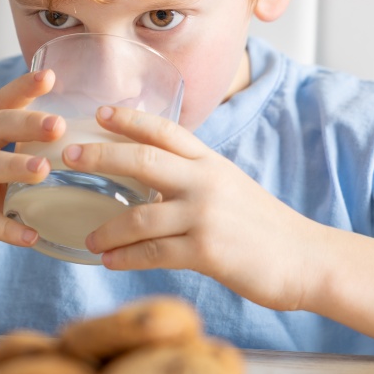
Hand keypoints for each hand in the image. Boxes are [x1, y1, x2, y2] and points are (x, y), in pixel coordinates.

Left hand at [70, 105, 321, 312]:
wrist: (306, 260)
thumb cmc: (263, 226)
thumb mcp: (230, 186)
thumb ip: (194, 176)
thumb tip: (151, 177)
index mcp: (210, 162)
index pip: (165, 130)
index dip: (130, 119)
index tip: (100, 111)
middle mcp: (205, 181)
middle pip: (142, 159)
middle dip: (100, 155)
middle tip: (68, 156)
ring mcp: (204, 215)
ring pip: (139, 216)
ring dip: (107, 229)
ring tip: (89, 239)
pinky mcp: (206, 251)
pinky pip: (153, 253)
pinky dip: (126, 257)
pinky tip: (110, 261)